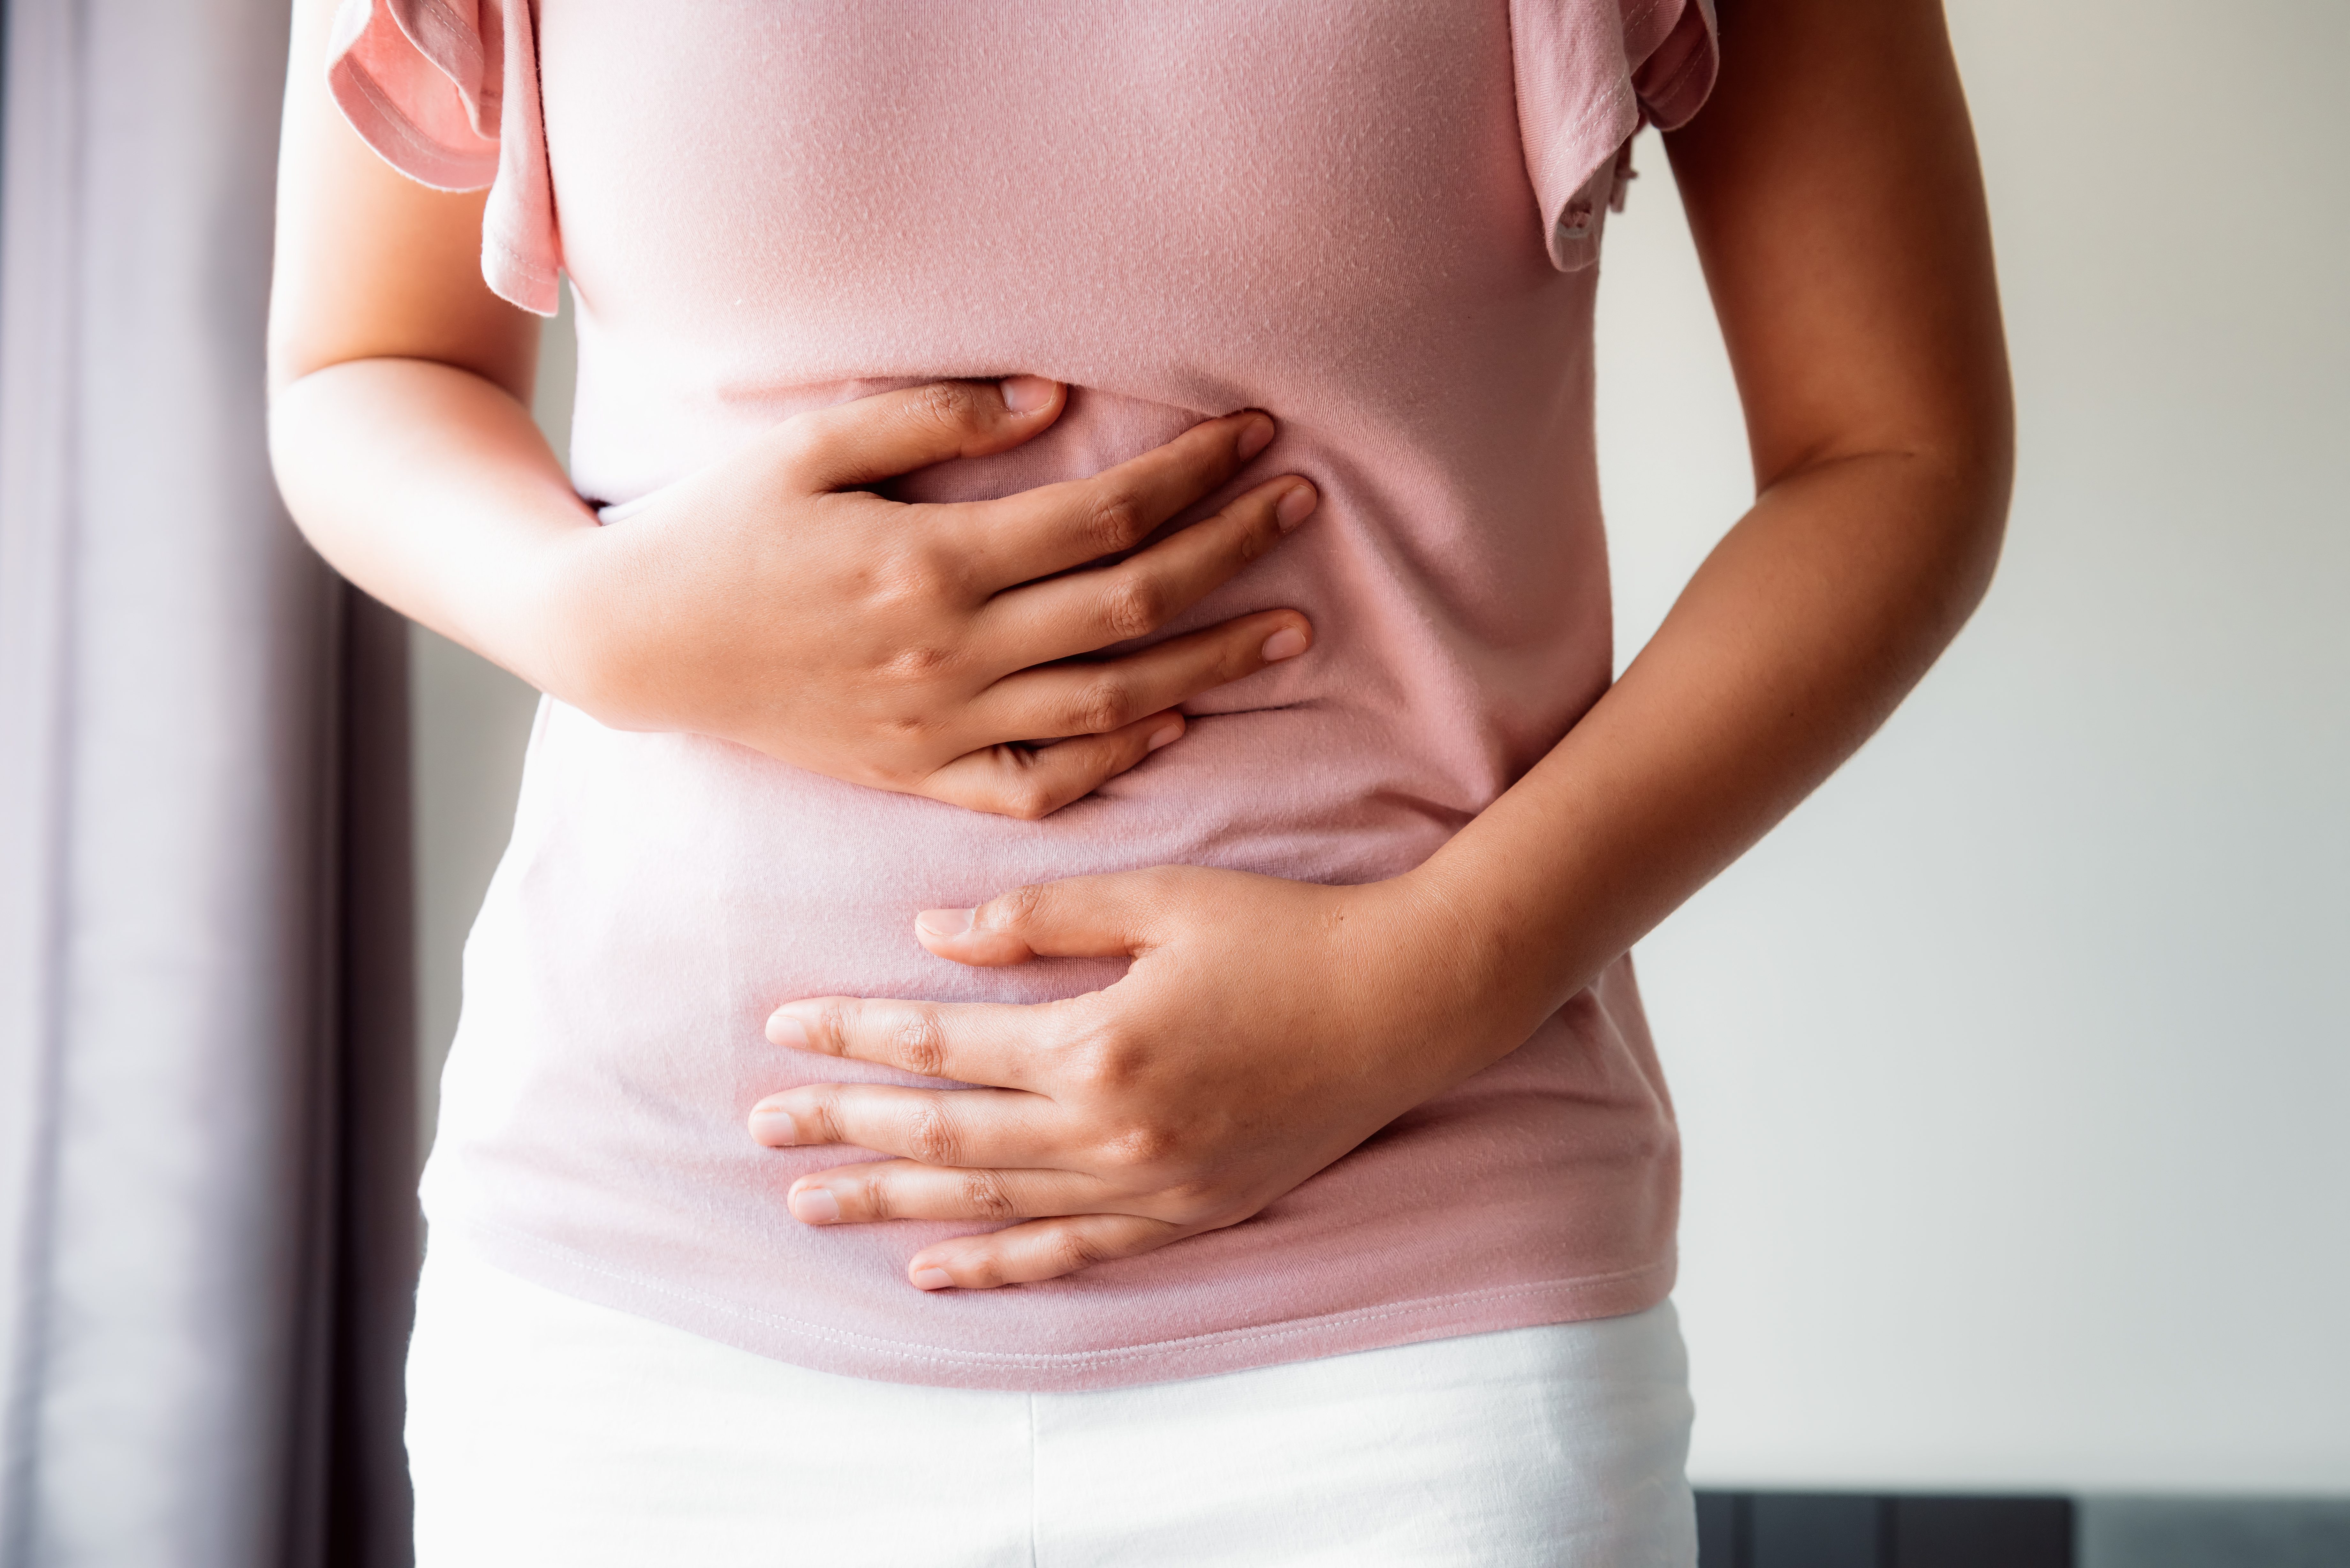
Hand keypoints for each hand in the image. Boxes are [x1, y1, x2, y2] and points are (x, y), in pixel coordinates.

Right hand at [556, 378, 1317, 817]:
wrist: (631, 643)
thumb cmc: (718, 529)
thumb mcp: (807, 448)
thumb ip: (928, 421)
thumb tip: (1050, 398)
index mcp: (929, 562)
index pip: (1101, 517)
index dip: (1190, 475)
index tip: (1252, 436)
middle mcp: (948, 653)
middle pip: (1129, 606)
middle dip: (1228, 553)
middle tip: (1302, 507)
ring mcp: (939, 727)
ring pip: (1109, 703)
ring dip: (1210, 664)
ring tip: (1292, 630)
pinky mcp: (919, 775)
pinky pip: (1041, 783)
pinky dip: (1115, 756)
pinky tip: (1174, 721)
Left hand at [745, 866, 1546, 1287]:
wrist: (1402, 1003)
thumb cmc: (1282, 933)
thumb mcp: (1159, 899)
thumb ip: (1041, 919)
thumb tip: (933, 933)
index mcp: (1096, 1041)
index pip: (940, 1045)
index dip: (855, 1036)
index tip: (784, 1028)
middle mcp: (1111, 1128)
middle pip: (944, 1133)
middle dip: (845, 1127)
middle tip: (762, 1125)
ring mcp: (1149, 1183)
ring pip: (990, 1202)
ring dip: (893, 1201)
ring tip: (810, 1201)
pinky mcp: (1186, 1212)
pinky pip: (1071, 1251)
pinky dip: (997, 1263)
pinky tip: (931, 1268)